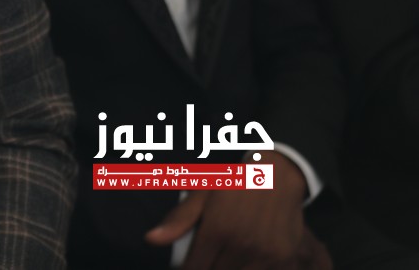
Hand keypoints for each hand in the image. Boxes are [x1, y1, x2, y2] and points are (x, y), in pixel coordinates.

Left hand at [145, 152, 320, 268]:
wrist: (277, 175)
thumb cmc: (233, 183)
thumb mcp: (201, 194)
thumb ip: (178, 220)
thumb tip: (151, 239)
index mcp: (217, 230)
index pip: (194, 269)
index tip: (185, 266)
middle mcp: (242, 245)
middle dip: (206, 269)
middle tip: (204, 259)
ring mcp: (265, 254)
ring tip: (221, 258)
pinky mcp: (283, 258)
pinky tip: (241, 261)